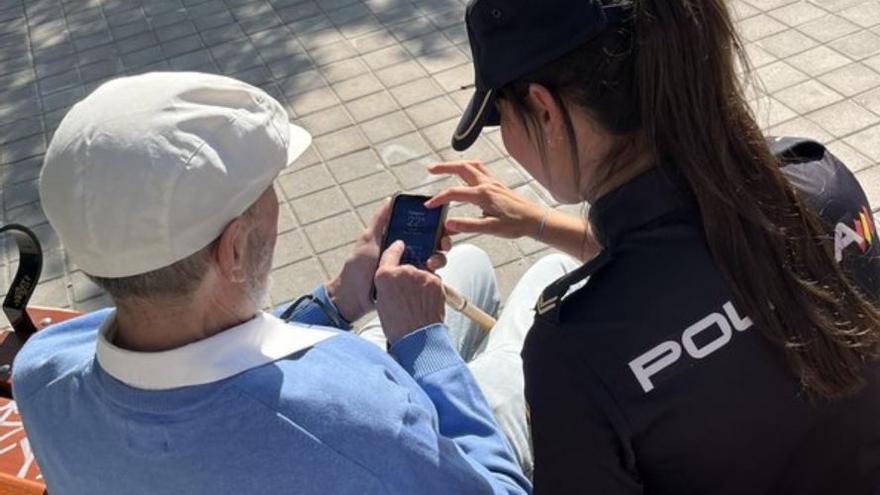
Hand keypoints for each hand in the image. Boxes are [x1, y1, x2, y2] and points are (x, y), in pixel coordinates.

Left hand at [326, 199, 450, 322]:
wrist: (355, 298)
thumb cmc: (357, 268)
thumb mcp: (368, 240)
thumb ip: (379, 220)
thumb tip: (391, 199)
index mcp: (398, 239)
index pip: (421, 228)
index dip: (434, 224)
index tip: (442, 222)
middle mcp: (407, 251)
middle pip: (433, 242)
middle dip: (442, 240)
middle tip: (442, 244)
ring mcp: (411, 268)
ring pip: (434, 258)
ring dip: (439, 257)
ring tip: (432, 261)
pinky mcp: (412, 283)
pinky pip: (428, 276)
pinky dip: (433, 273)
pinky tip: (430, 272)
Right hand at [374, 240, 444, 344]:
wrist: (417, 337)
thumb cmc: (397, 325)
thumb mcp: (382, 301)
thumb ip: (388, 283)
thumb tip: (396, 277)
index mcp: (385, 275)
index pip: (390, 253)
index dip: (395, 249)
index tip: (399, 246)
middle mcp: (403, 271)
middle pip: (408, 265)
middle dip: (409, 275)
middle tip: (408, 293)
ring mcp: (421, 275)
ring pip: (422, 272)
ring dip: (421, 281)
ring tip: (417, 301)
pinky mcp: (436, 281)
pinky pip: (433, 280)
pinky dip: (430, 288)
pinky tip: (425, 302)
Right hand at [424, 161, 546, 238]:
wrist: (535, 220)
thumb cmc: (516, 224)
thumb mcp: (490, 228)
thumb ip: (468, 225)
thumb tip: (448, 224)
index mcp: (483, 194)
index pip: (454, 193)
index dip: (439, 198)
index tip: (429, 205)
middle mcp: (487, 184)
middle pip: (461, 168)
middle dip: (444, 167)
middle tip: (430, 169)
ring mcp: (493, 182)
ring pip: (472, 165)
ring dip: (457, 164)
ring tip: (445, 167)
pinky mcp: (498, 184)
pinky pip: (481, 169)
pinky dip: (469, 167)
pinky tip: (467, 174)